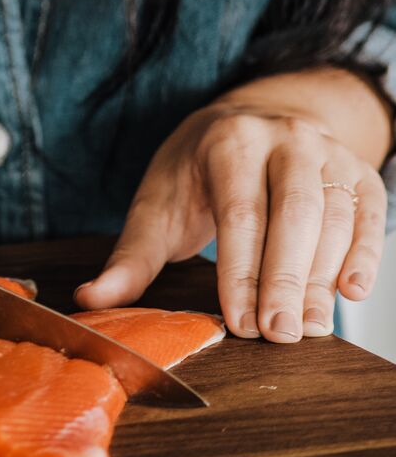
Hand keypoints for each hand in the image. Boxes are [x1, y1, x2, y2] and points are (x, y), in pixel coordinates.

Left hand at [74, 88, 387, 342]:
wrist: (246, 122)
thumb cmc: (195, 175)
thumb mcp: (156, 206)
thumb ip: (129, 257)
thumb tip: (89, 298)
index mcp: (227, 142)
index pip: (238, 213)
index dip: (240, 271)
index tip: (239, 323)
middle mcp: (284, 138)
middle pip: (293, 213)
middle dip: (285, 279)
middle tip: (279, 334)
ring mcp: (326, 150)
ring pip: (334, 216)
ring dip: (322, 277)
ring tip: (308, 327)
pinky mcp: (357, 169)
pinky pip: (368, 213)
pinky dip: (366, 253)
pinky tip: (350, 291)